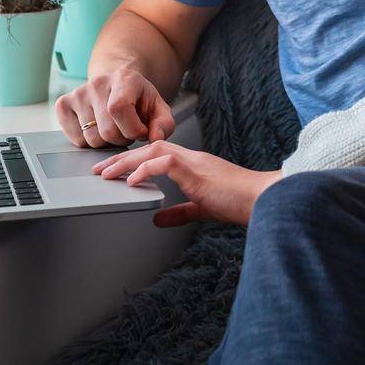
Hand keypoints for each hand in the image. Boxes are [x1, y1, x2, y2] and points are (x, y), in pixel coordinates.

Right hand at [55, 65, 174, 147]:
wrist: (117, 82)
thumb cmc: (138, 99)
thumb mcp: (158, 108)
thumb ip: (164, 124)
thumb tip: (156, 138)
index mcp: (123, 79)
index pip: (119, 108)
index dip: (132, 129)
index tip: (140, 131)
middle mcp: (97, 83)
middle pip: (106, 131)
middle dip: (122, 139)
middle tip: (127, 131)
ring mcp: (77, 93)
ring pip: (91, 139)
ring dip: (106, 142)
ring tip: (113, 128)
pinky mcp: (63, 105)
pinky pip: (76, 140)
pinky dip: (89, 143)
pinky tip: (97, 129)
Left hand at [94, 140, 282, 226]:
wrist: (264, 199)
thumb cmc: (241, 203)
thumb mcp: (203, 208)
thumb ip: (180, 211)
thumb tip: (158, 218)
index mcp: (194, 164)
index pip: (158, 152)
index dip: (133, 159)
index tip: (114, 168)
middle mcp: (193, 157)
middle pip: (150, 146)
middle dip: (122, 157)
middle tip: (100, 168)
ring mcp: (195, 162)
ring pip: (154, 149)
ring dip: (127, 160)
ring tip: (108, 173)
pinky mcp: (198, 171)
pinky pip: (166, 162)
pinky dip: (146, 170)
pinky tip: (133, 181)